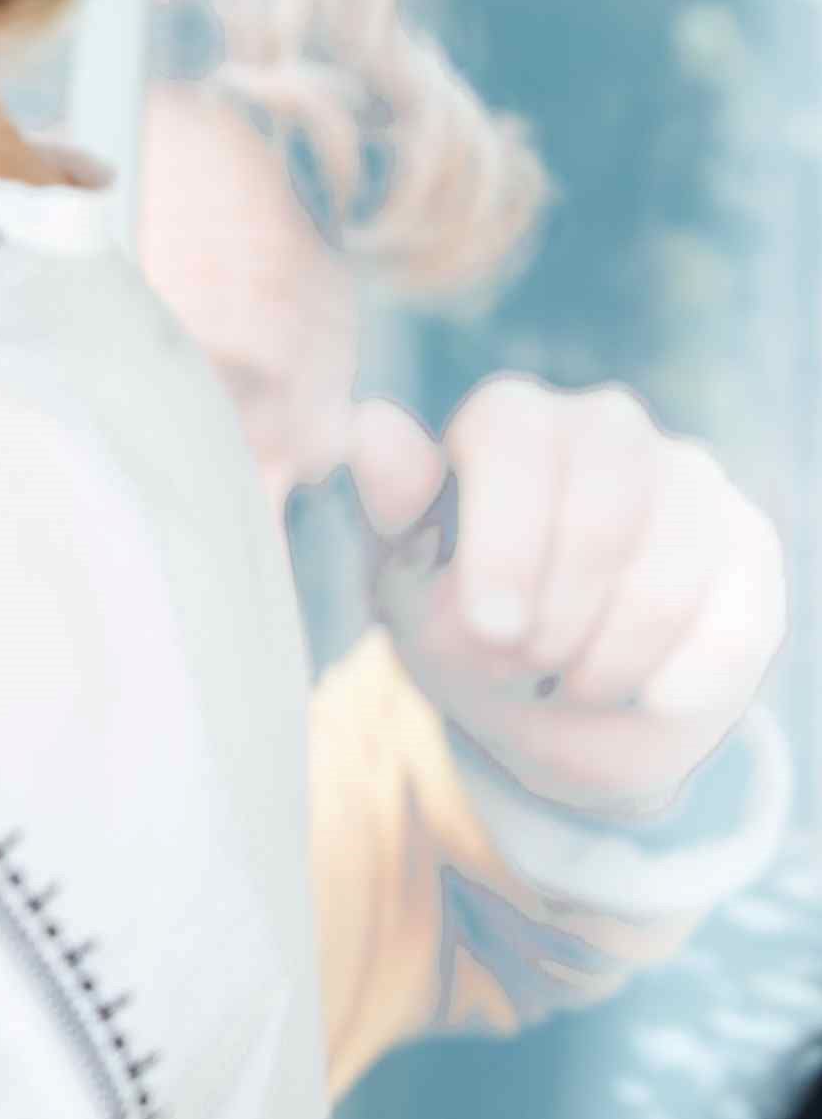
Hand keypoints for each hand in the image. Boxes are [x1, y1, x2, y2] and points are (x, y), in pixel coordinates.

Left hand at [354, 376, 786, 818]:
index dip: (507, 540)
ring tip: (568, 684)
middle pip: (606, 500)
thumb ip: (395, 503)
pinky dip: (684, 678)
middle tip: (521, 663)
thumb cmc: (459, 614)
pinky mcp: (748, 548)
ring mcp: (689, 481)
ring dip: (613, 650)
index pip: (515, 437)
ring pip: (674, 563)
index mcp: (510, 418)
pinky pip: (737, 617)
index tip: (491, 629)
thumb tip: (370, 427)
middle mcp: (607, 427)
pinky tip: (647, 699)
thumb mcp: (405, 572)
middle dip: (561, 605)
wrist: (545, 697)